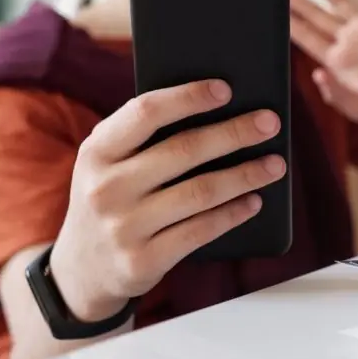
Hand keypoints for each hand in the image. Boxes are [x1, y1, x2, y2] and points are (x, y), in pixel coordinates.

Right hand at [49, 79, 284, 320]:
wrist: (82, 269)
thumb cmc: (112, 197)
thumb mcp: (109, 163)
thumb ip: (145, 137)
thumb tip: (220, 109)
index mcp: (96, 151)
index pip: (145, 112)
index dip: (188, 97)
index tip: (227, 89)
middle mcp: (106, 188)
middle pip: (183, 150)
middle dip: (234, 133)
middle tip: (270, 123)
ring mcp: (123, 228)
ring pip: (200, 192)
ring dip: (245, 175)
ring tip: (275, 164)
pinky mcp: (143, 262)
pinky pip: (201, 231)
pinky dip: (233, 213)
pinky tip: (254, 201)